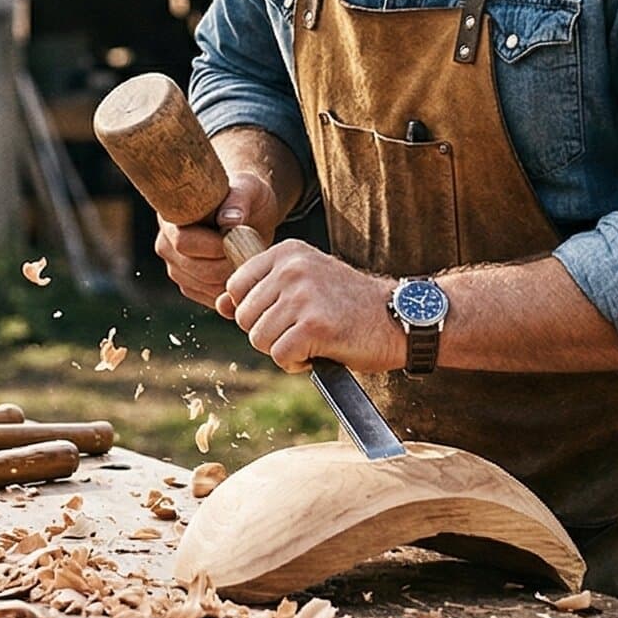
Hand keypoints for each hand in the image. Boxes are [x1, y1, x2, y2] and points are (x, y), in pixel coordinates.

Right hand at [153, 170, 281, 309]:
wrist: (251, 212)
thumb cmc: (247, 195)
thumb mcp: (248, 189)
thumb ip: (238, 200)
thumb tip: (230, 220)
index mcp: (173, 216)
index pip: (183, 242)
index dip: (213, 246)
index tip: (238, 237)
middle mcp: (166, 243)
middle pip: (191, 268)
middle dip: (225, 265)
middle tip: (249, 253)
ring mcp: (175, 266)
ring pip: (200, 286)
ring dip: (229, 279)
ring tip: (247, 259)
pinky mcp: (188, 284)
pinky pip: (207, 297)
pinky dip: (229, 292)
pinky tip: (244, 275)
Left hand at [222, 240, 403, 372]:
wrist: (399, 317)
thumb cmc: (348, 305)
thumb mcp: (303, 284)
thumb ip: (261, 291)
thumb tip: (218, 303)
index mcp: (287, 252)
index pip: (235, 288)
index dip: (255, 311)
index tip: (285, 314)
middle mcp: (292, 268)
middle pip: (244, 318)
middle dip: (269, 333)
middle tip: (303, 330)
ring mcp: (303, 296)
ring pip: (259, 339)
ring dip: (283, 350)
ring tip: (313, 340)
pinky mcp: (315, 326)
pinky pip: (281, 356)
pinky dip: (297, 364)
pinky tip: (319, 352)